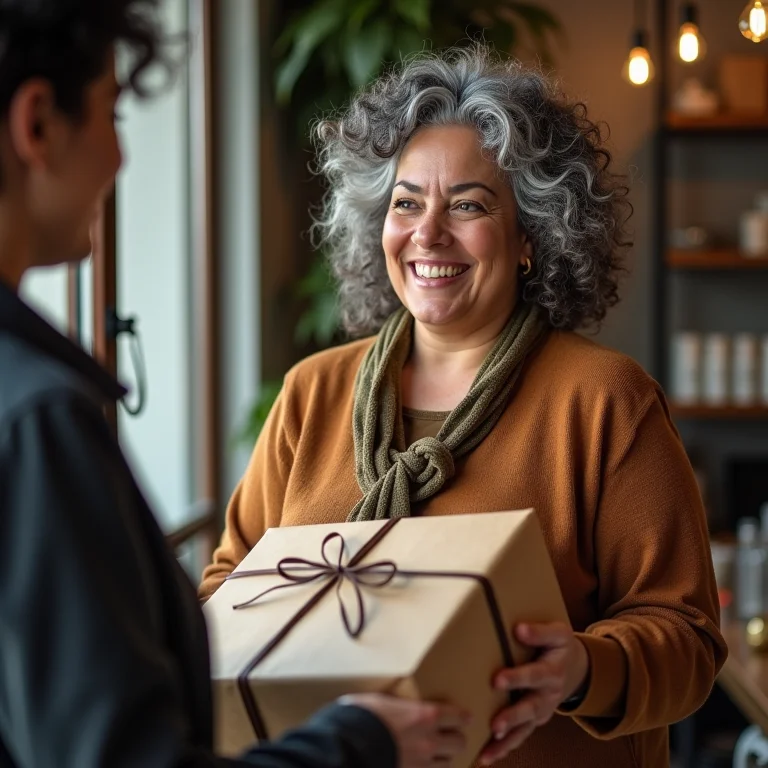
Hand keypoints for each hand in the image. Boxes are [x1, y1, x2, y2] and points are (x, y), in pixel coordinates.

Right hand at [339, 693, 470, 767]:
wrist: (349, 747)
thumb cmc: (362, 716)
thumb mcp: (381, 700)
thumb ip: (397, 703)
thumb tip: (393, 701)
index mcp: (425, 715)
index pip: (457, 716)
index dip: (463, 717)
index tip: (466, 717)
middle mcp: (430, 739)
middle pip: (459, 742)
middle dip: (457, 738)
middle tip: (450, 735)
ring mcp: (422, 763)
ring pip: (447, 763)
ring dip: (444, 757)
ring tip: (436, 753)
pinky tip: (422, 765)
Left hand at [479, 622, 588, 765]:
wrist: (576, 667)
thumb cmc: (560, 646)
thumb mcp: (558, 633)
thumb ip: (540, 632)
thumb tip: (520, 629)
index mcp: (552, 671)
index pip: (534, 675)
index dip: (517, 678)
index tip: (497, 680)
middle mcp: (548, 695)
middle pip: (530, 708)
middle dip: (512, 716)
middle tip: (495, 724)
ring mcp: (542, 711)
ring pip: (525, 728)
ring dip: (507, 740)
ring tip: (489, 749)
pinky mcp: (535, 720)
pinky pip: (521, 736)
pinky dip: (505, 748)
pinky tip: (486, 756)